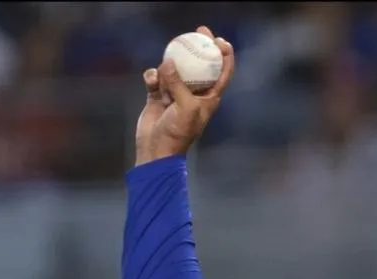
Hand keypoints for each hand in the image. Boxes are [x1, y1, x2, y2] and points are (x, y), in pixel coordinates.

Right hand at [135, 25, 235, 165]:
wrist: (156, 149)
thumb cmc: (178, 132)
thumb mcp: (185, 107)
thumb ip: (179, 83)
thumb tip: (168, 61)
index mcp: (209, 97)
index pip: (223, 72)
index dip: (225, 55)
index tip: (219, 40)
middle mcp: (195, 93)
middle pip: (200, 64)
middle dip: (200, 47)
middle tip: (198, 31)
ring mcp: (176, 93)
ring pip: (175, 69)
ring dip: (169, 66)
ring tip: (166, 65)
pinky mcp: (158, 96)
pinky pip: (156, 78)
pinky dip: (153, 76)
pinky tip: (151, 80)